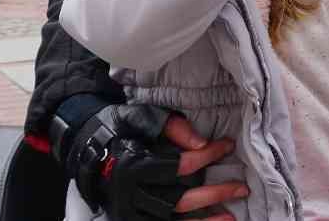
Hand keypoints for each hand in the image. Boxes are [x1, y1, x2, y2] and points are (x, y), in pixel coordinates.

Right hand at [62, 104, 245, 220]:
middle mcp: (131, 194)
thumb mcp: (142, 117)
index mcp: (134, 166)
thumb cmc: (120, 129)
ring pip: (174, 220)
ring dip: (205, 220)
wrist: (87, 149)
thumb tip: (201, 143)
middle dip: (215, 193)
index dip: (208, 156)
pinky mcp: (130, 220)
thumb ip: (172, 127)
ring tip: (231, 216)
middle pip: (181, 199)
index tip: (227, 145)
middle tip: (241, 187)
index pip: (180, 166)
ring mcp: (130, 212)